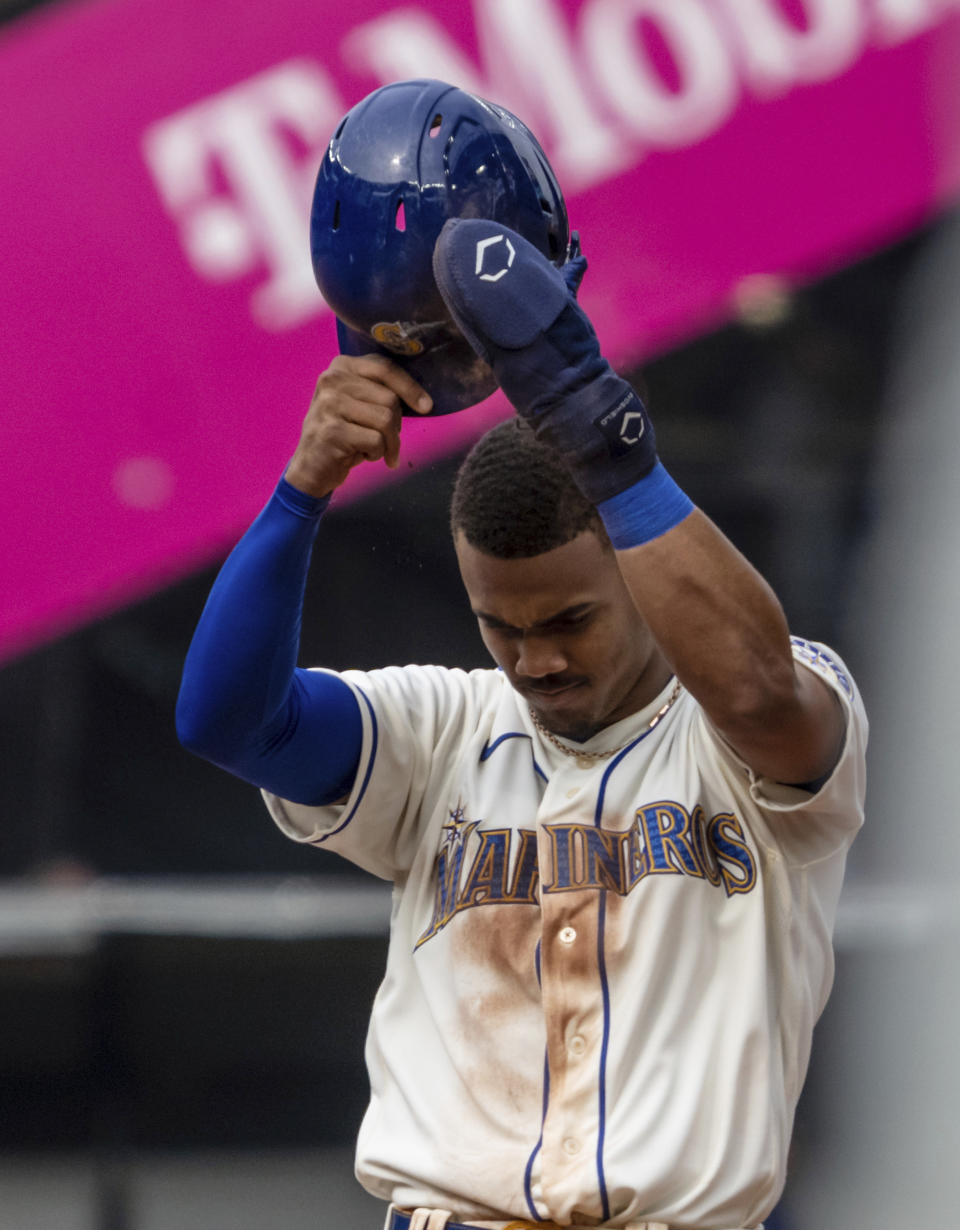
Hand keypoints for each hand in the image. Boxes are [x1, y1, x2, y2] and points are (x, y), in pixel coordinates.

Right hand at [284, 355, 432, 497]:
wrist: (311, 467)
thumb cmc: (343, 434)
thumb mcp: (359, 404)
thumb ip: (381, 391)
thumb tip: (424, 401)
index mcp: (341, 366)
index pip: (386, 368)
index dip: (411, 388)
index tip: (427, 407)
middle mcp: (332, 379)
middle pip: (389, 398)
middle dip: (396, 425)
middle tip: (385, 440)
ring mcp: (329, 404)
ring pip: (385, 420)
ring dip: (387, 442)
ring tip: (372, 448)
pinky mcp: (332, 431)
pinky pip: (375, 441)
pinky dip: (375, 454)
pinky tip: (359, 456)